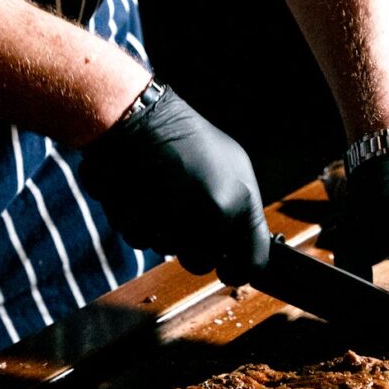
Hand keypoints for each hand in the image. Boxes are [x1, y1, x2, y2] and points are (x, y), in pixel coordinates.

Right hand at [80, 86, 269, 284]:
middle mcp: (208, 218)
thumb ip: (241, 211)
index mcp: (238, 203)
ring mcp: (171, 223)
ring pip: (170, 251)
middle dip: (194, 248)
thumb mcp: (233, 168)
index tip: (231, 271)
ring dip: (164, 232)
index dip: (240, 271)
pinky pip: (141, 240)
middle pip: (203, 263)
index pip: (253, 261)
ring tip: (162, 195)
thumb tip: (243, 247)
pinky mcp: (137, 223)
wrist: (136, 117)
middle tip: (185, 218)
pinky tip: (141, 195)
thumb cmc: (188, 140)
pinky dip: (139, 223)